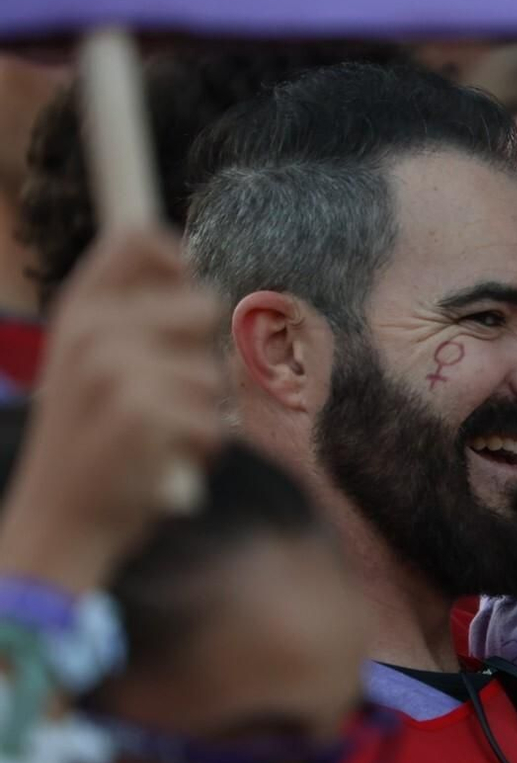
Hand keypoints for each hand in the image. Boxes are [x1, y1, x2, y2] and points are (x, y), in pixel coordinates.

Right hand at [0, 228, 223, 593]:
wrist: (58, 523)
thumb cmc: (88, 443)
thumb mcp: (88, 367)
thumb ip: (129, 319)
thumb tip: (191, 272)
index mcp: (76, 313)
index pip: (139, 239)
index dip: (176, 257)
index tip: (183, 283)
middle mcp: (93, 333)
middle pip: (202, 305)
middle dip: (200, 355)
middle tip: (161, 397)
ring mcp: (118, 373)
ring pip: (213, 373)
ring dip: (199, 413)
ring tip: (154, 437)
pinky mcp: (146, 416)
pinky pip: (213, 423)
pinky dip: (200, 450)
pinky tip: (161, 464)